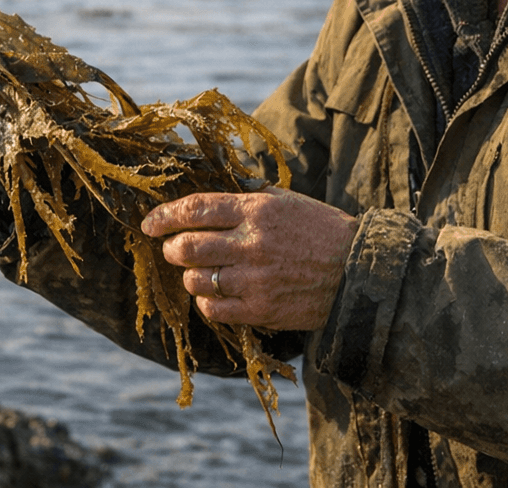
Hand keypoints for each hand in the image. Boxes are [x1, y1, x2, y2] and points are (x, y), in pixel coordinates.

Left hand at [141, 188, 358, 330]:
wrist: (358, 270)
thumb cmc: (320, 231)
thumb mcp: (285, 201)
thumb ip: (245, 200)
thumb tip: (204, 202)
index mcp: (257, 209)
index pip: (195, 209)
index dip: (164, 216)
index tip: (149, 223)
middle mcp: (252, 242)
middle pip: (186, 247)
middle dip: (170, 248)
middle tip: (173, 249)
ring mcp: (255, 278)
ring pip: (195, 280)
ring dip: (189, 276)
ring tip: (198, 272)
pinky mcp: (261, 309)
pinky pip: (213, 309)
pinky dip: (206, 302)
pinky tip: (215, 295)